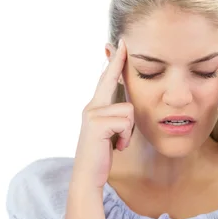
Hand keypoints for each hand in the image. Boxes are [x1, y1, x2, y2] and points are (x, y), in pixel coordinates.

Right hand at [75, 39, 133, 188]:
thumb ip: (116, 119)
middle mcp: (91, 107)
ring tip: (118, 143)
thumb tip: (127, 108)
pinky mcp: (97, 123)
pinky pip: (126, 122)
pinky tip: (116, 147)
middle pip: (110, 80)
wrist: (88, 176)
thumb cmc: (101, 156)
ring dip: (129, 131)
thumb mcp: (110, 134)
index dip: (113, 62)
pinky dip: (125, 138)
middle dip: (117, 62)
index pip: (105, 80)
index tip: (119, 44)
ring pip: (128, 110)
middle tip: (123, 42)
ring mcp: (92, 114)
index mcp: (95, 108)